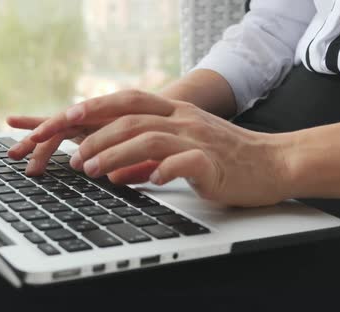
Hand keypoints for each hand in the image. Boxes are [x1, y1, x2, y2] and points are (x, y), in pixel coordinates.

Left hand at [7, 90, 292, 206]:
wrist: (274, 162)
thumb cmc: (226, 156)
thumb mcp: (183, 147)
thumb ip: (148, 156)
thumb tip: (115, 170)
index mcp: (175, 111)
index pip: (127, 100)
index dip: (95, 106)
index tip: (65, 117)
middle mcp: (184, 119)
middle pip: (131, 119)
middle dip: (96, 137)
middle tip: (75, 159)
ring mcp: (198, 139)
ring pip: (149, 139)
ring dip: (116, 154)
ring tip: (94, 171)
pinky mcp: (213, 162)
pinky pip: (184, 162)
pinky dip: (163, 170)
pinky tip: (150, 181)